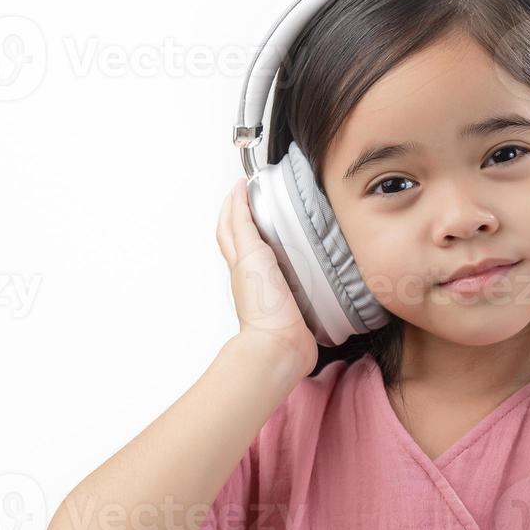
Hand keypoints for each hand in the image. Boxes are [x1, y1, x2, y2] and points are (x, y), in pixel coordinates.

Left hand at [215, 179, 317, 376]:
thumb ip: (244, 226)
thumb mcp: (250, 255)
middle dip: (243, 216)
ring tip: (277, 223)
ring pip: (261, 256)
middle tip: (255, 198)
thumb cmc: (264, 307)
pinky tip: (299, 259)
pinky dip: (287, 261)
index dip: (234, 203)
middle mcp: (250, 273)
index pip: (230, 225)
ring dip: (264, 238)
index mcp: (240, 260)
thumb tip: (238, 197)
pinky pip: (285, 275)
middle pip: (240, 239)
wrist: (280, 346)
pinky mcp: (288, 301)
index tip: (244, 183)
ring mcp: (268, 288)